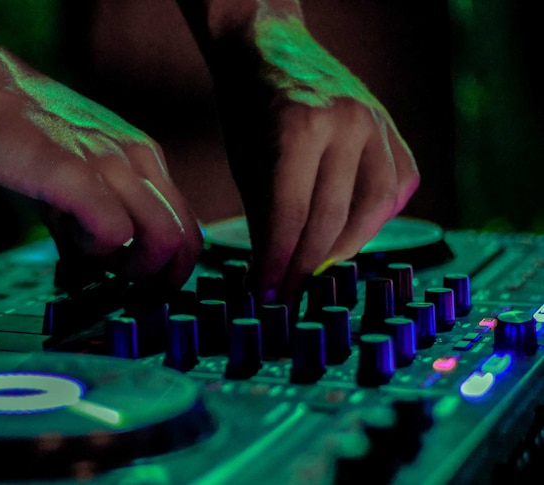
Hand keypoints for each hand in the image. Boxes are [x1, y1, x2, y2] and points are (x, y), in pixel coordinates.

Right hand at [0, 55, 203, 290]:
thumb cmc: (23, 132)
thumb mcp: (77, 170)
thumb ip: (97, 210)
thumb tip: (101, 257)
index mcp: (143, 157)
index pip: (187, 224)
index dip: (172, 265)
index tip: (145, 280)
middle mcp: (137, 159)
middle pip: (185, 238)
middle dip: (159, 276)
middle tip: (123, 282)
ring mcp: (110, 165)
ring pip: (164, 237)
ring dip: (132, 267)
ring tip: (93, 256)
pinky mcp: (76, 174)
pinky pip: (115, 229)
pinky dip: (98, 250)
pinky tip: (69, 237)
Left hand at [209, 13, 418, 308]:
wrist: (275, 51)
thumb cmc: (249, 109)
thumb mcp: (244, 162)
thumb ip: (264, 214)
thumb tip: (275, 274)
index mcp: (299, 125)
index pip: (289, 216)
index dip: (276, 265)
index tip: (265, 297)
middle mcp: (348, 123)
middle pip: (330, 220)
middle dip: (304, 267)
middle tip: (285, 297)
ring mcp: (379, 126)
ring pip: (370, 212)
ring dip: (340, 250)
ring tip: (311, 270)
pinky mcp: (396, 136)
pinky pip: (391, 193)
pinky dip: (369, 221)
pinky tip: (344, 236)